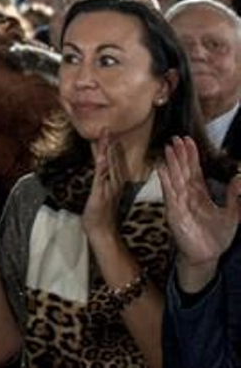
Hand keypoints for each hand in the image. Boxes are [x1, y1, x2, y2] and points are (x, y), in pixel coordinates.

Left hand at [82, 138, 128, 242]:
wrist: (102, 230)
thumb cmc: (101, 213)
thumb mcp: (102, 193)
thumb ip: (104, 181)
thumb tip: (102, 170)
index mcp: (114, 181)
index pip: (112, 159)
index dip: (109, 145)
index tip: (107, 130)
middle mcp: (114, 182)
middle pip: (111, 158)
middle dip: (108, 143)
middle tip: (106, 127)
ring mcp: (108, 187)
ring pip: (107, 164)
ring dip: (106, 150)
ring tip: (105, 135)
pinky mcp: (100, 193)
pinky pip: (101, 177)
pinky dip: (102, 166)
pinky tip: (101, 157)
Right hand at [158, 135, 240, 292]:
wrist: (207, 256)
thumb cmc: (217, 236)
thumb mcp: (232, 216)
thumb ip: (235, 198)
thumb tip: (240, 178)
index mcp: (200, 194)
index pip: (194, 170)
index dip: (191, 156)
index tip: (188, 140)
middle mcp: (188, 195)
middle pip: (183, 171)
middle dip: (179, 155)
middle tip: (175, 138)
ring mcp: (180, 202)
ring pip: (175, 178)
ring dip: (171, 164)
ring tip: (168, 148)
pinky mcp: (174, 212)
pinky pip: (169, 194)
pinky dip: (165, 182)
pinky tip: (162, 170)